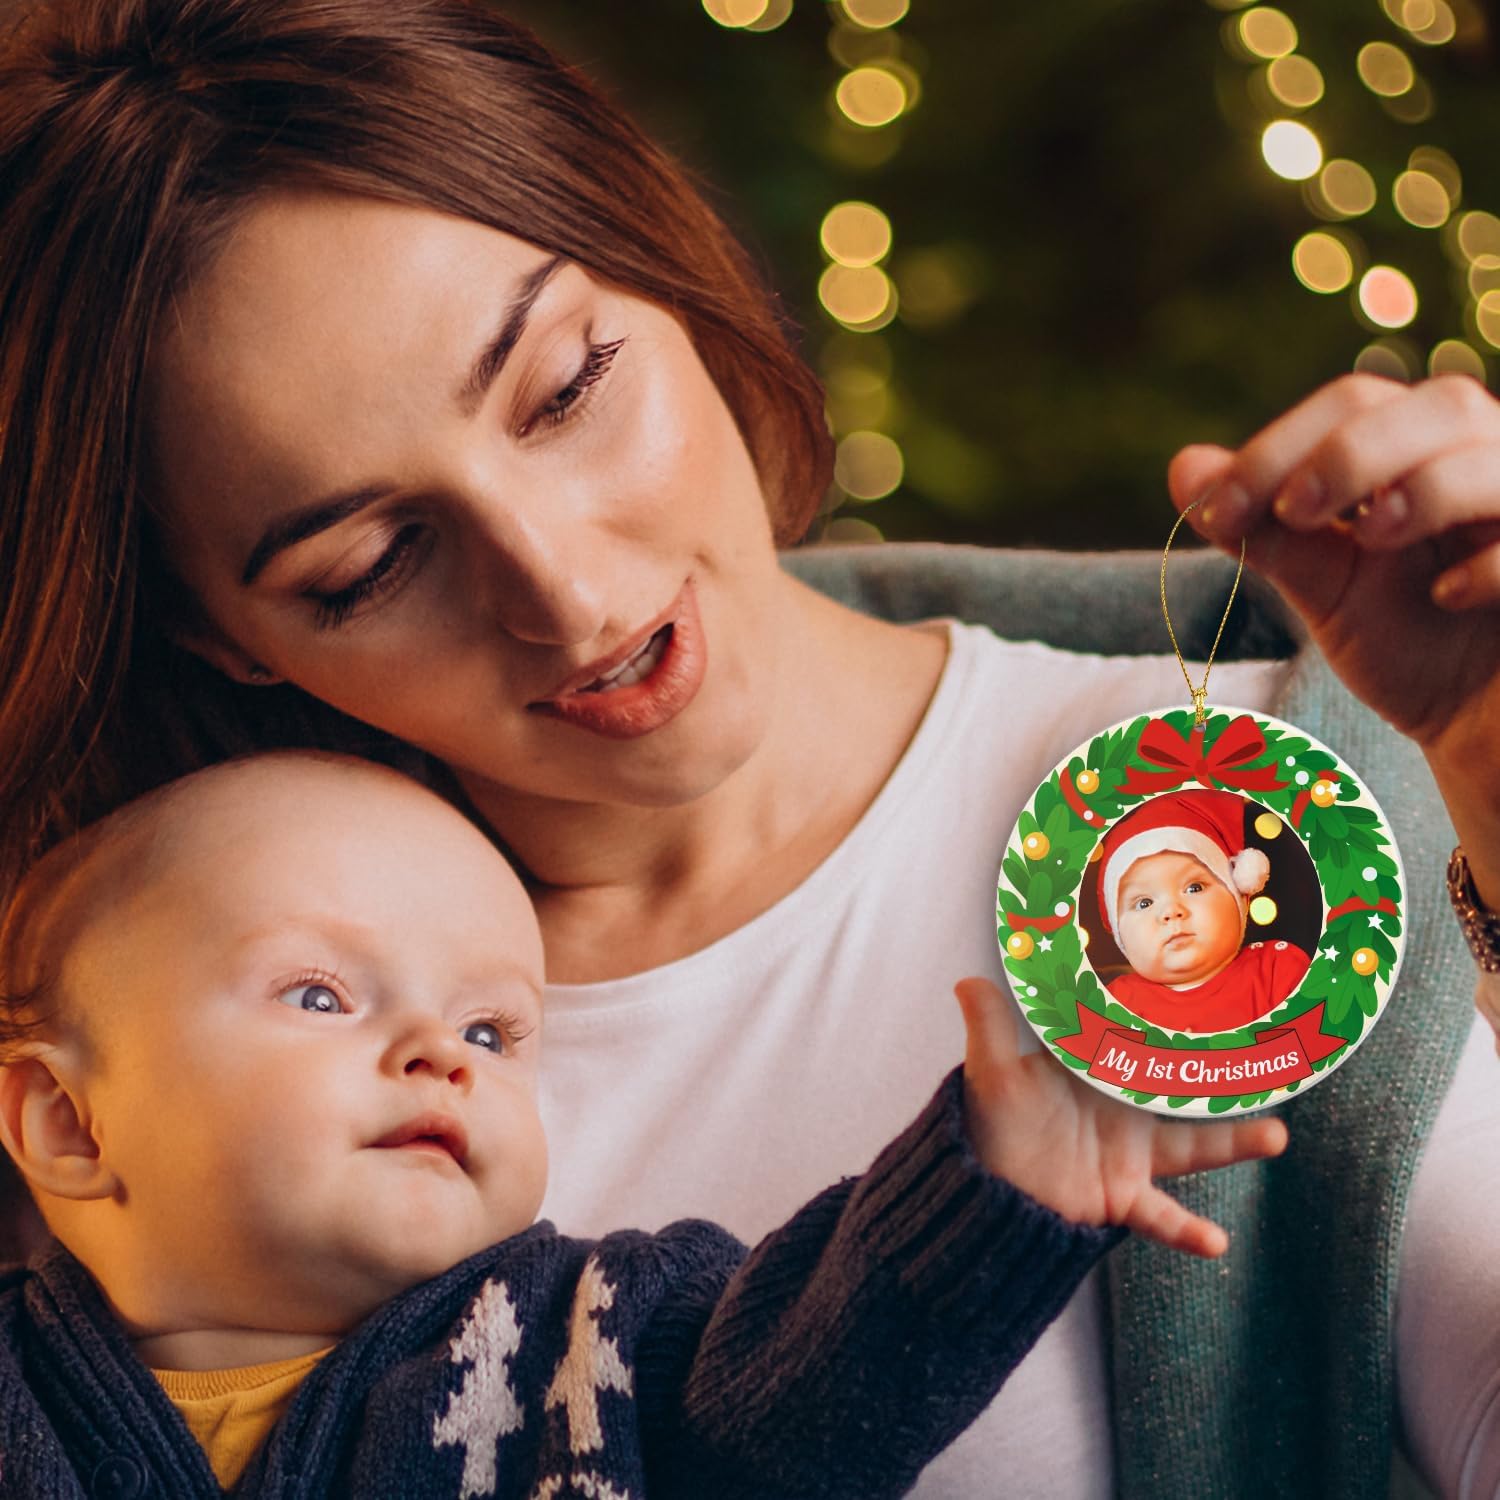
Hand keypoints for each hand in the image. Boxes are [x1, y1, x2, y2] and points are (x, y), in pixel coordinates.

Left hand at [954, 978, 1287, 1257]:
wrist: (981, 1191)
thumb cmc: (990, 1125)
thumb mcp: (991, 1073)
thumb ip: (990, 1027)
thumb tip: (967, 980)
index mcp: (1096, 1071)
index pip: (1143, 1040)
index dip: (1178, 1020)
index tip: (1222, 994)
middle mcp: (1122, 1109)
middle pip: (1183, 1088)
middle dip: (1224, 1075)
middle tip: (1270, 1054)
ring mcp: (1129, 1154)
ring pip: (1192, 1146)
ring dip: (1234, 1143)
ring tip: (1278, 1136)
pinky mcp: (1123, 1196)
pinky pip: (1162, 1216)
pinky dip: (1188, 1231)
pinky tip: (1216, 1243)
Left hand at [1168, 372, 1499, 906]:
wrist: (1484, 727)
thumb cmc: (1411, 646)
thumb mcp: (1328, 591)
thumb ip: (1267, 532)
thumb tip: (1184, 467)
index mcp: (1423, 452)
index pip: (1356, 405)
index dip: (1280, 446)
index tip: (1215, 510)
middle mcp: (1489, 458)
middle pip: (1438, 406)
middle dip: (1352, 454)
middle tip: (1290, 510)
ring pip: (1493, 451)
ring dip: (1420, 487)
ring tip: (1368, 536)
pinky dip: (1493, 558)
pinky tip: (1445, 595)